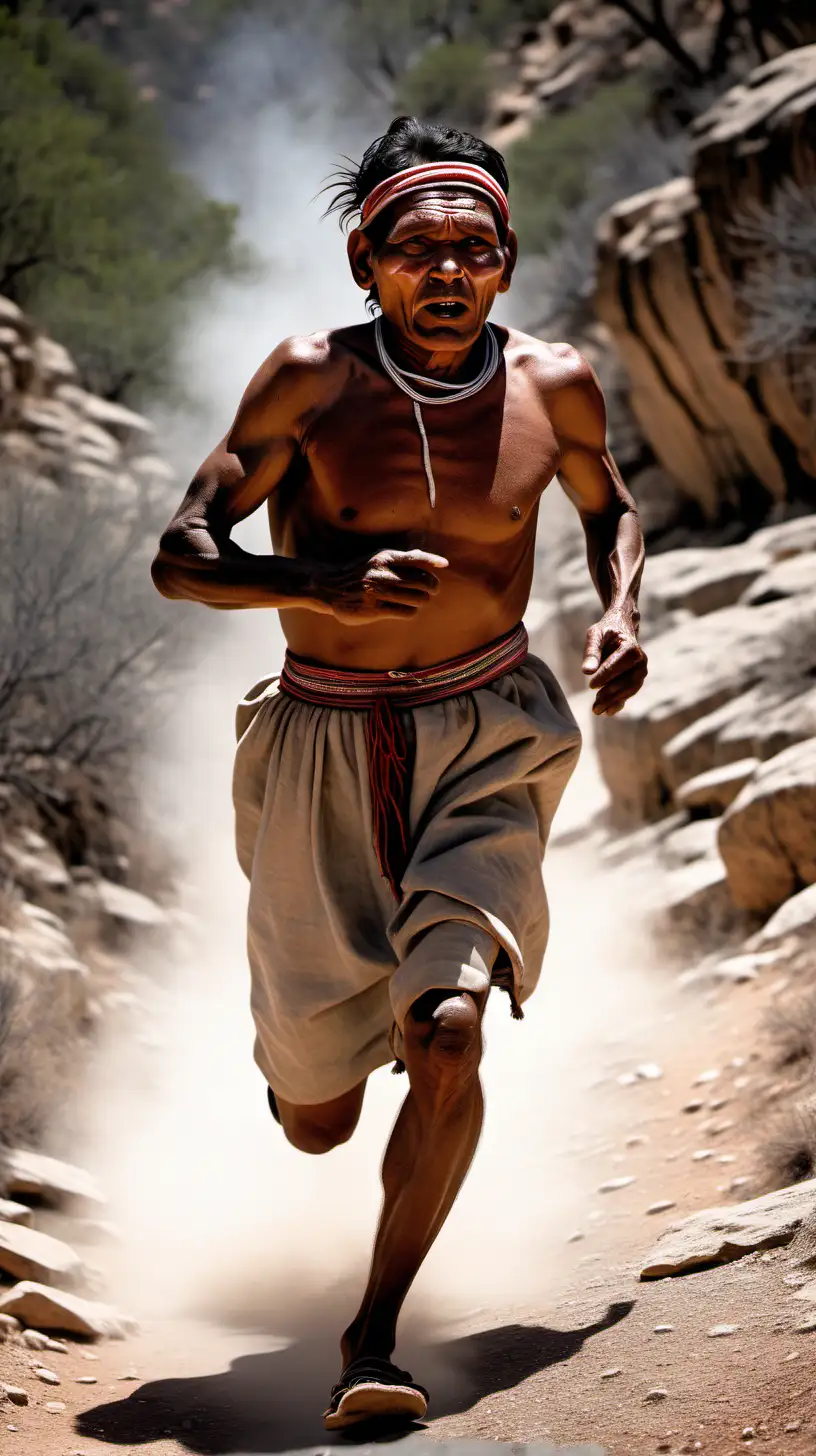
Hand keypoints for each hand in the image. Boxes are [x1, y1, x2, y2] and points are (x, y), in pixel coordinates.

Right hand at [311, 549, 448, 625]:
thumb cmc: (359, 572)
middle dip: (432, 586)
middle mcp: (382, 573)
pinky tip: (408, 610)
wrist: (329, 587)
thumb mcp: (376, 558)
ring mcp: (378, 592)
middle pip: (421, 580)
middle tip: (433, 590)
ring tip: (420, 600)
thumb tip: (428, 558)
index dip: (432, 561)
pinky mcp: (375, 609)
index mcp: (384, 558)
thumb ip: (401, 558)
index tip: (445, 565)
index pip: (415, 558)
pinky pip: (405, 612)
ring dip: (422, 600)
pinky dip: (411, 611)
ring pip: (417, 597)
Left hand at [582, 608, 647, 715]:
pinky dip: (619, 703)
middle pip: (626, 681)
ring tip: (597, 710)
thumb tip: (586, 672)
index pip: (617, 666)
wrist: (620, 628)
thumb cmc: (606, 631)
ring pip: (629, 690)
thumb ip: (591, 652)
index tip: (590, 685)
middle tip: (594, 707)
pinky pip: (630, 693)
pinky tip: (607, 711)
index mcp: (631, 647)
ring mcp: (642, 670)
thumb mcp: (595, 635)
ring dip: (614, 701)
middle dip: (609, 695)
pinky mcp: (638, 678)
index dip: (604, 677)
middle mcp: (641, 660)